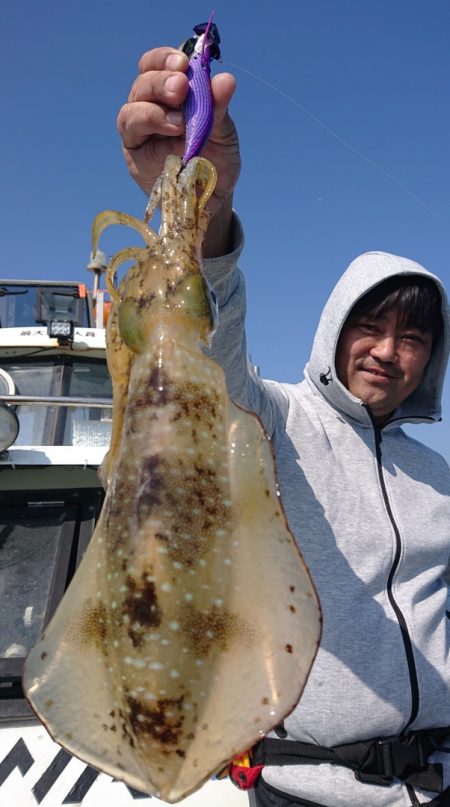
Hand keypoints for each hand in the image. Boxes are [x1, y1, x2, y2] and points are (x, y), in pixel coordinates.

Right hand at [117, 47, 240, 254]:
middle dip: (162, 81)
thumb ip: (220, 108)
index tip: (184, 62)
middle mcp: (151, 106)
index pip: (159, 64)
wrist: (210, 201)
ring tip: (180, 122)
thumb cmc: (215, 163)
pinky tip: (172, 130)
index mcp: (172, 95)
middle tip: (182, 87)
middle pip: (144, 81)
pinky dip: (149, 123)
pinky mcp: (134, 151)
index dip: (166, 58)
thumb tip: (226, 79)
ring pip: (133, 106)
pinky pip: (131, 130)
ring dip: (154, 106)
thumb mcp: (224, 135)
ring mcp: (139, 130)